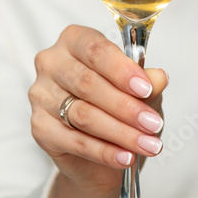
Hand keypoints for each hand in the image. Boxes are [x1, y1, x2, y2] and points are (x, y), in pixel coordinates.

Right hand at [29, 24, 167, 197]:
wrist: (97, 147)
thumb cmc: (116, 105)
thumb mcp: (139, 90)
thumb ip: (147, 82)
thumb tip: (158, 78)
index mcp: (74, 40)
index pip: (96, 51)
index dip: (122, 70)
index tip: (146, 88)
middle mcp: (51, 63)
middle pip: (88, 83)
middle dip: (126, 106)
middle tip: (153, 124)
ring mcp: (41, 95)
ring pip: (83, 115)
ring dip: (120, 132)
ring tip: (148, 144)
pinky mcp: (39, 127)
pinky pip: (75, 141)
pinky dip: (104, 152)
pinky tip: (125, 157)